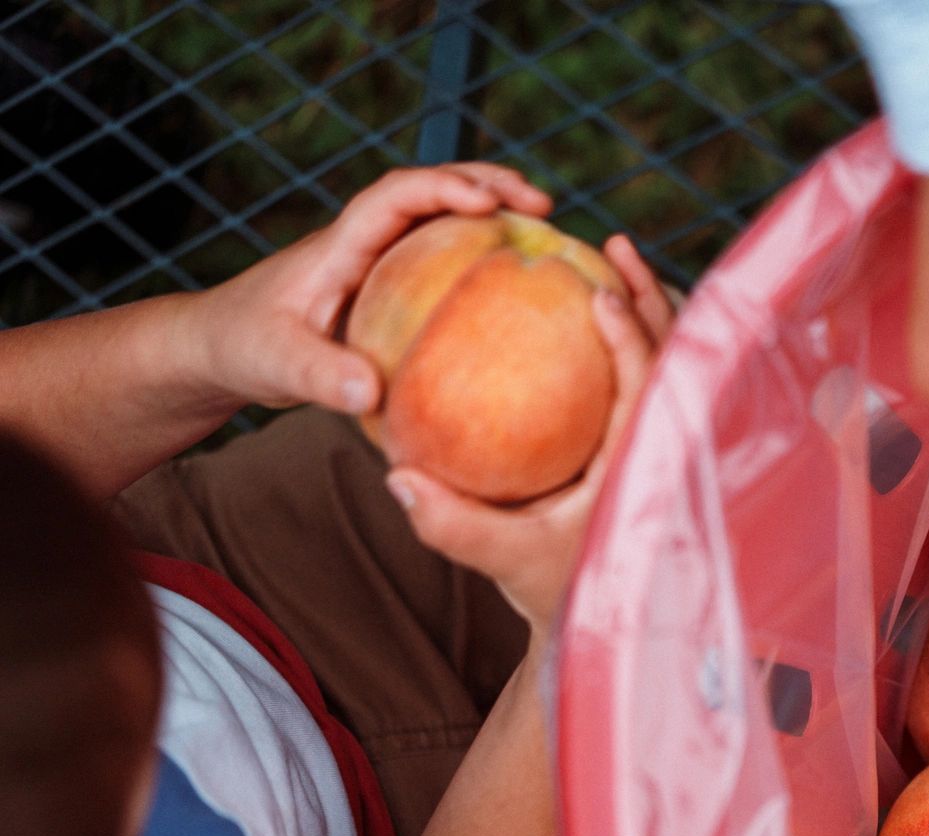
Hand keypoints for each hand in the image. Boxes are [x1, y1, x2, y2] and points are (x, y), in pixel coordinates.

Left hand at [188, 163, 551, 416]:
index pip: (394, 198)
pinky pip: (443, 259)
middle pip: (430, 190)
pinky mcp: (387, 286)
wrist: (218, 348)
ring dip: (492, 212)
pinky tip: (516, 282)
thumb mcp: (275, 366)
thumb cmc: (242, 349)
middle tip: (543, 202)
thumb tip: (369, 392)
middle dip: (487, 184)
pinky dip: (482, 255)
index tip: (489, 203)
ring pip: (441, 220)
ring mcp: (378, 261)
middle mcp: (363, 242)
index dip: (442, 189)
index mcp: (340, 247)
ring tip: (545, 227)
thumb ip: (318, 376)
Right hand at [385, 240, 667, 634]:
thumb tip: (396, 479)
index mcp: (643, 468)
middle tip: (613, 245)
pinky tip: (591, 302)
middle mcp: (662, 447)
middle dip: (651, 297)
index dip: (634, 339)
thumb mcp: (501, 559)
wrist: (589, 614)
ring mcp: (660, 441)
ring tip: (612, 254)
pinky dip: (632, 333)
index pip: (650, 391)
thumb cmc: (553, 586)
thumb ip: (452, 524)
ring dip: (648, 304)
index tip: (601, 292)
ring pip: (669, 358)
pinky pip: (645, 374)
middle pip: (673, 357)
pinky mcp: (647, 440)